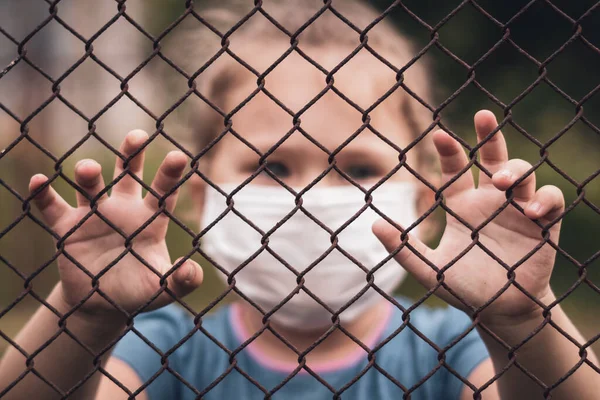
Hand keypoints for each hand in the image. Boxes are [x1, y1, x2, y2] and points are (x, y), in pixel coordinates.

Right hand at [29, 130, 202, 321]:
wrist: (103, 304)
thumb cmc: (138, 291)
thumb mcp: (162, 290)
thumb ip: (180, 281)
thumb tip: (193, 271)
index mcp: (150, 220)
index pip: (163, 193)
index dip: (170, 175)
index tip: (179, 155)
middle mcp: (123, 209)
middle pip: (128, 174)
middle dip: (131, 154)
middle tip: (137, 136)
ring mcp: (94, 215)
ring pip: (91, 186)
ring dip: (88, 174)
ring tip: (88, 170)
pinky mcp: (67, 227)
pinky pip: (53, 206)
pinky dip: (44, 195)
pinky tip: (38, 182)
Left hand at [374, 110, 563, 325]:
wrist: (499, 310)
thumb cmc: (463, 287)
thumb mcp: (430, 270)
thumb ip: (404, 249)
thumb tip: (374, 224)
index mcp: (462, 207)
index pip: (455, 171)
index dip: (449, 152)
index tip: (439, 135)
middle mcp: (490, 201)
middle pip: (492, 158)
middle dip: (489, 136)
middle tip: (483, 117)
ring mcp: (517, 210)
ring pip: (523, 172)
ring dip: (515, 170)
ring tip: (503, 182)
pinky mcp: (544, 224)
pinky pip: (552, 199)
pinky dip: (546, 198)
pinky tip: (531, 210)